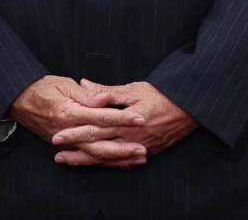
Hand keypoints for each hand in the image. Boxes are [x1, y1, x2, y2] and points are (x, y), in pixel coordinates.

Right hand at [9, 76, 147, 167]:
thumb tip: (105, 99)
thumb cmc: (41, 87)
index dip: (122, 118)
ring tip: (136, 159)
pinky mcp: (64, 145)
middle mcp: (69, 130)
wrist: (18, 99)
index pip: (101, 117)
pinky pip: (86, 157)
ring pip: (94, 154)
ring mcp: (66, 140)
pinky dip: (103, 161)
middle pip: (100, 142)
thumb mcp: (63, 84)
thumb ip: (86, 94)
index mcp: (71, 112)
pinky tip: (118, 163)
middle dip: (123, 146)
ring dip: (116, 158)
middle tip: (144, 148)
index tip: (140, 118)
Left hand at [52, 80, 199, 164]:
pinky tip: (98, 164)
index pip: (94, 129)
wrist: (190, 109)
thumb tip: (84, 83)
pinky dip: (109, 164)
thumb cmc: (161, 95)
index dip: (75, 133)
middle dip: (77, 152)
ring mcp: (139, 147)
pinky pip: (124, 161)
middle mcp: (130, 139)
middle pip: (99, 149)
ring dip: (89, 161)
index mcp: (125, 122)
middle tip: (57, 155)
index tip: (58, 136)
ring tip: (71, 161)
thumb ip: (107, 91)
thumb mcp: (133, 89)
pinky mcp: (147, 151)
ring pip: (109, 158)